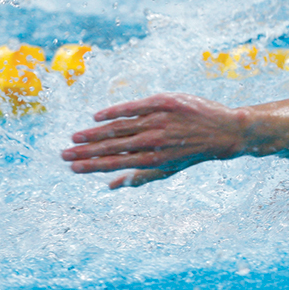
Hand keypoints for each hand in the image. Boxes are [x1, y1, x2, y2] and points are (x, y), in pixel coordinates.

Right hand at [61, 93, 246, 188]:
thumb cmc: (193, 152)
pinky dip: (114, 112)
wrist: (225, 131)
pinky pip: (133, 106)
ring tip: (75, 137)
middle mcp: (155, 140)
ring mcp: (160, 120)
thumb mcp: (169, 169)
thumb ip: (139, 178)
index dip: (92, 166)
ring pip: (119, 127)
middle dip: (85, 152)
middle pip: (112, 146)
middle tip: (63, 153)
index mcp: (155, 159)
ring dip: (94, 133)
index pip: (116, 163)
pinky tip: (96, 117)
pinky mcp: (165, 102)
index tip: (71, 167)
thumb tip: (110, 187)